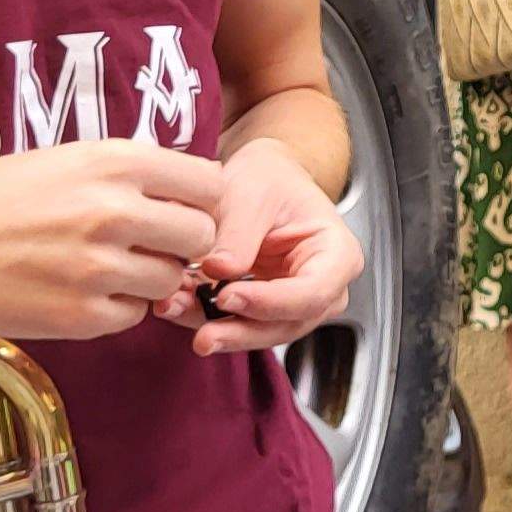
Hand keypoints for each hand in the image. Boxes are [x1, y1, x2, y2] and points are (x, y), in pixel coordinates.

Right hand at [0, 139, 226, 339]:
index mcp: (114, 162)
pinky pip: (133, 316)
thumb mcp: (68, 160)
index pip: (209, 184)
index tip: (181, 211)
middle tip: (149, 246)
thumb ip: (131, 174)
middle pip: (201, 236)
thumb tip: (197, 191)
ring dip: (149, 279)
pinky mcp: (81, 315)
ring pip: (170, 280)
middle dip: (182, 244)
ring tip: (105, 267)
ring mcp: (99, 267)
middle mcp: (114, 211)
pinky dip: (116, 308)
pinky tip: (80, 291)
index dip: (200, 201)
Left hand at [154, 138, 365, 357]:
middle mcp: (322, 286)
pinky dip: (204, 317)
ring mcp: (293, 303)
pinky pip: (236, 322)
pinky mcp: (262, 310)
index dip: (270, 302)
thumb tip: (219, 270)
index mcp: (336, 254)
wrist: (259, 179)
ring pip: (260, 332)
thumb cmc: (269, 180)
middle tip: (203, 333)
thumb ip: (238, 235)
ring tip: (175, 311)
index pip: (312, 293)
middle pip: (287, 323)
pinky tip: (176, 305)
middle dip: (240, 331)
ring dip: (217, 329)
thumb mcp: (253, 194)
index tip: (228, 295)